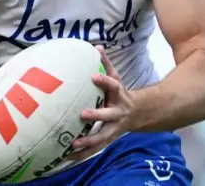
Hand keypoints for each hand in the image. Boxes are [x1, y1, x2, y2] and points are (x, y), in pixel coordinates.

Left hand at [67, 46, 135, 161]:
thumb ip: (106, 64)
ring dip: (88, 142)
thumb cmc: (119, 94)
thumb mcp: (116, 78)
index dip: (104, 81)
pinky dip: (83, 154)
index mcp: (119, 96)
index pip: (113, 85)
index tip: (93, 76)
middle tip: (82, 115)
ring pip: (102, 137)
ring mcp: (114, 128)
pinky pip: (95, 149)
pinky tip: (67, 158)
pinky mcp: (108, 139)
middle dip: (96, 116)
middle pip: (108, 116)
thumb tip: (97, 47)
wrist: (137, 114)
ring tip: (72, 145)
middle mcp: (117, 113)